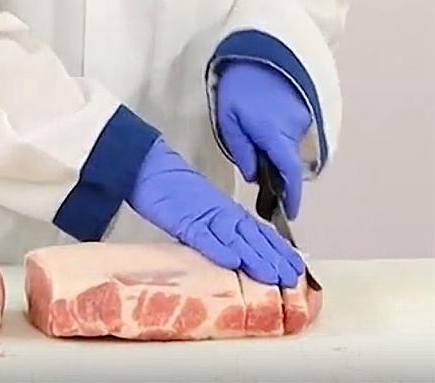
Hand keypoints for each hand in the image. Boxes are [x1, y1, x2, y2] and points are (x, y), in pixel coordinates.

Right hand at [127, 138, 303, 286]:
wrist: (151, 170)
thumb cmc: (174, 192)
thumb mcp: (203, 213)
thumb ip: (220, 231)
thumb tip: (239, 254)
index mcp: (229, 213)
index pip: (260, 234)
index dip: (279, 251)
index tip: (297, 269)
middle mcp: (224, 216)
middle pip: (253, 239)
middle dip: (274, 260)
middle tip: (293, 280)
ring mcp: (206, 218)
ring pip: (235, 240)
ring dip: (255, 258)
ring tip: (273, 276)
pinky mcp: (185, 221)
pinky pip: (204, 237)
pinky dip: (219, 248)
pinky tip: (234, 262)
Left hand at [216, 60, 312, 218]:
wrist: (257, 50)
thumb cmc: (238, 87)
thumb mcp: (229, 122)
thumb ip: (242, 152)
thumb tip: (254, 176)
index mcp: (276, 136)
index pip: (289, 175)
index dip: (291, 198)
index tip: (289, 215)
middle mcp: (295, 130)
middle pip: (290, 164)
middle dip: (278, 176)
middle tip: (261, 179)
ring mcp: (302, 119)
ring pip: (290, 148)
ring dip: (277, 153)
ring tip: (255, 145)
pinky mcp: (303, 109)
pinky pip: (292, 133)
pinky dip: (281, 138)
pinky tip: (264, 129)